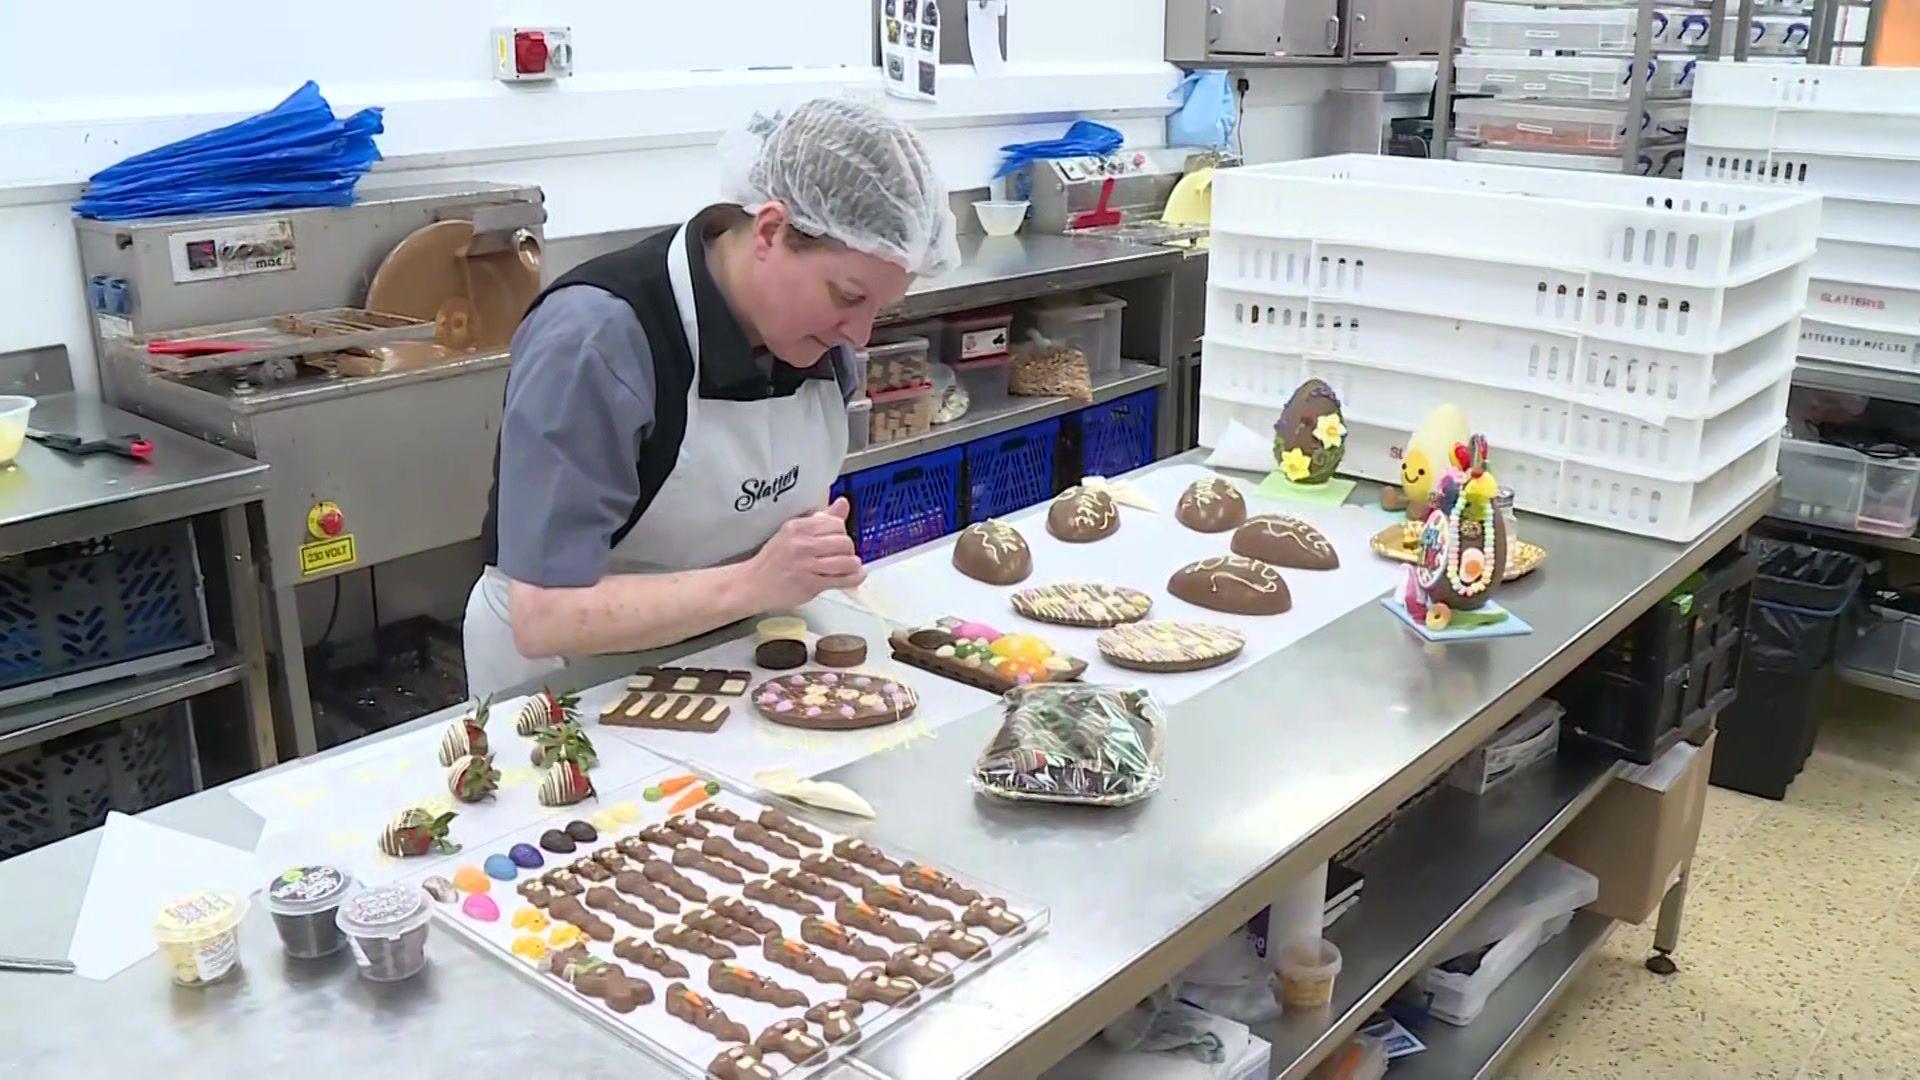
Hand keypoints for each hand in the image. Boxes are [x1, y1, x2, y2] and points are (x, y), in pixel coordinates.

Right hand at [749, 498, 865, 609]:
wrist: (752, 583)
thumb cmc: (774, 558)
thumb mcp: (793, 532)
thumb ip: (821, 520)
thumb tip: (843, 503)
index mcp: (798, 527)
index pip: (836, 523)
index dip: (841, 532)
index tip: (836, 540)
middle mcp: (802, 544)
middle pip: (844, 542)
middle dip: (848, 550)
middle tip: (842, 555)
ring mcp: (806, 565)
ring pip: (846, 561)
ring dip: (852, 565)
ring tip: (849, 566)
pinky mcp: (809, 584)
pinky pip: (841, 580)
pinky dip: (853, 578)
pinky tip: (855, 577)